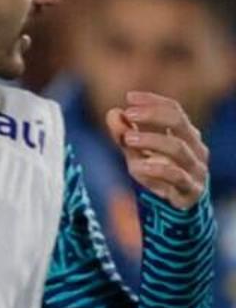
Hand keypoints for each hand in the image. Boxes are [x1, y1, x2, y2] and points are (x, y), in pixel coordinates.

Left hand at [109, 90, 210, 208]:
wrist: (177, 210)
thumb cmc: (158, 176)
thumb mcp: (138, 154)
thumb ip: (125, 135)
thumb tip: (112, 112)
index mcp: (186, 135)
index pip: (174, 110)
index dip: (153, 101)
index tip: (129, 97)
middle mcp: (195, 148)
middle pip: (179, 123)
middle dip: (154, 116)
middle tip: (129, 114)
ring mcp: (196, 169)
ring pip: (178, 148)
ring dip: (152, 140)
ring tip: (128, 138)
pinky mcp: (191, 190)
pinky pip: (177, 177)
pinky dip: (158, 169)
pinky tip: (138, 165)